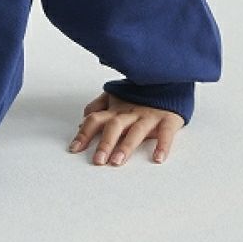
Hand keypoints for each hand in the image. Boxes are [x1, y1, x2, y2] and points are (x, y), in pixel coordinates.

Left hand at [67, 92, 183, 165]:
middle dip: (105, 143)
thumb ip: (97, 107)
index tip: (74, 149)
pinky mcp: (168, 118)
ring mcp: (149, 115)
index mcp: (115, 108)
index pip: (95, 119)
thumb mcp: (114, 96)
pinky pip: (166, 132)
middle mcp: (130, 112)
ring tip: (117, 161)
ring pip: (137, 130)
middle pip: (114, 126)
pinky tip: (158, 158)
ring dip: (126, 146)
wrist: (166, 79)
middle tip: (98, 160)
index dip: (84, 133)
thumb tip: (81, 123)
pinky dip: (163, 144)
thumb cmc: (138, 93)